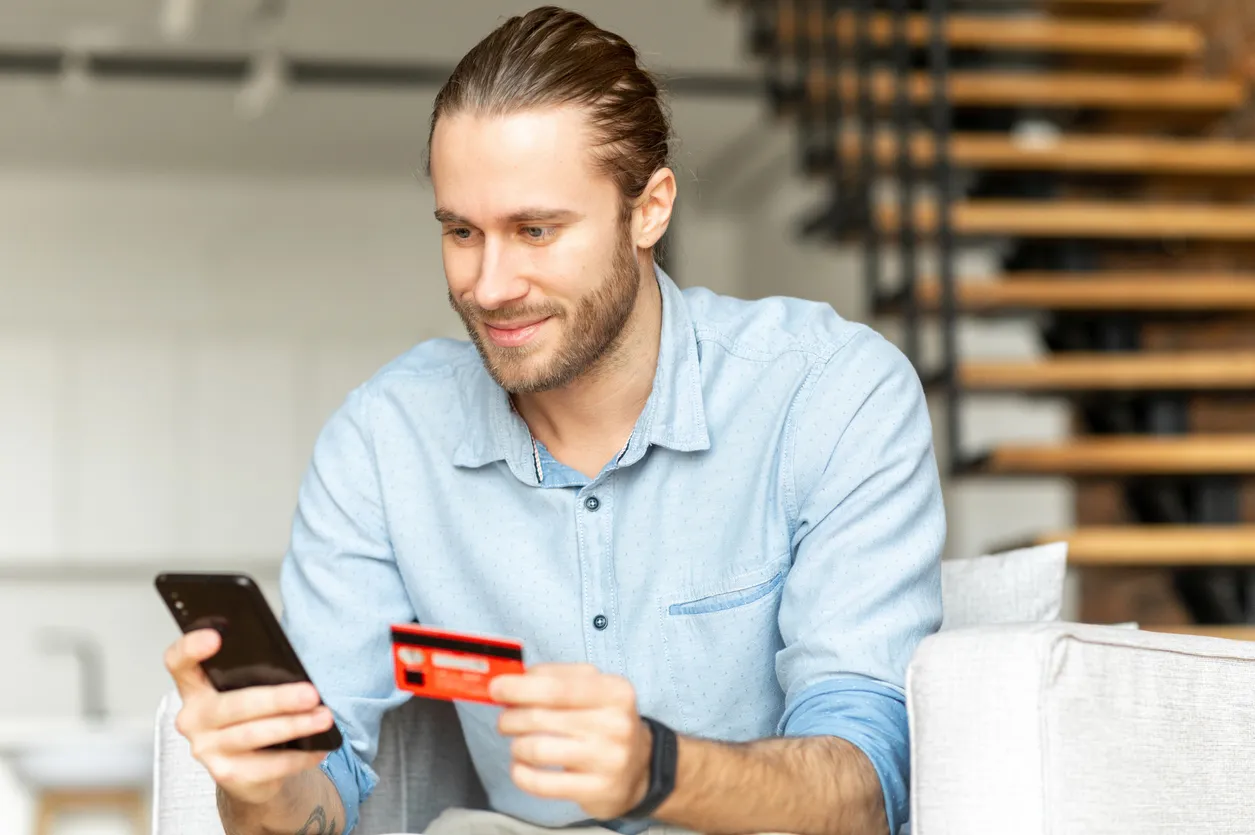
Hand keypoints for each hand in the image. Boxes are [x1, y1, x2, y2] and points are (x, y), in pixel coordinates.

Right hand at [163, 629, 335, 805]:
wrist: (249, 772)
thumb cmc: (253, 716)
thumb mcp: (249, 690)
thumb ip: (257, 675)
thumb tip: (296, 668)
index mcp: (195, 687)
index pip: (179, 663)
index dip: (190, 648)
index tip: (215, 637)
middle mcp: (193, 718)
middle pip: (233, 705)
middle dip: (277, 699)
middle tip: (311, 694)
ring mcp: (206, 749)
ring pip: (253, 734)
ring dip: (294, 725)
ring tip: (324, 718)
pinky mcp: (226, 774)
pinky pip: (268, 765)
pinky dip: (299, 756)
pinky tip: (320, 748)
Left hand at [491, 663, 652, 820]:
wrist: (641, 767)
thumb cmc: (605, 722)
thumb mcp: (594, 690)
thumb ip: (555, 679)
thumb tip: (510, 679)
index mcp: (614, 691)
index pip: (555, 686)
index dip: (519, 687)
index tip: (496, 688)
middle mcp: (614, 723)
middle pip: (540, 717)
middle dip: (511, 717)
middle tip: (505, 720)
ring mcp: (607, 759)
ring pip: (537, 749)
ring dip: (516, 746)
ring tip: (518, 744)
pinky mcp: (596, 789)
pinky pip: (541, 783)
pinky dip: (521, 774)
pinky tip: (522, 767)